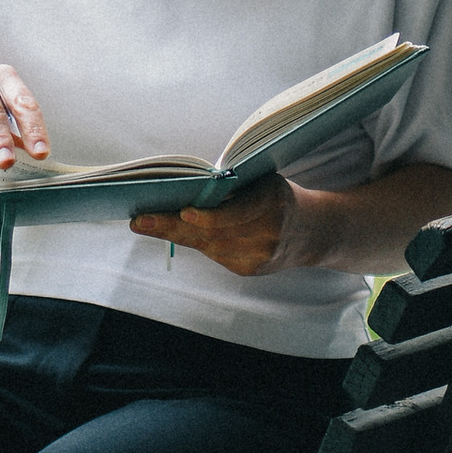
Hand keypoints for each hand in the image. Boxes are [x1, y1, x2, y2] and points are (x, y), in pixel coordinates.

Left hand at [129, 181, 300, 277]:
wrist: (311, 231)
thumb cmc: (278, 196)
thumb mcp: (264, 182)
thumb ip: (234, 187)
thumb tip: (186, 188)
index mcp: (273, 202)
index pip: (236, 213)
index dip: (209, 216)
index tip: (183, 212)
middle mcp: (267, 233)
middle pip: (212, 233)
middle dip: (171, 227)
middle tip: (140, 221)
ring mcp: (258, 256)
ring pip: (208, 246)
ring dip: (175, 235)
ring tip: (147, 223)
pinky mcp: (250, 270)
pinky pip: (215, 255)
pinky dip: (196, 242)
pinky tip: (177, 232)